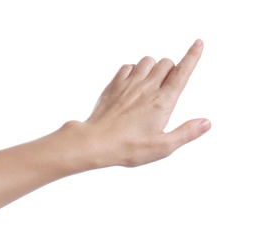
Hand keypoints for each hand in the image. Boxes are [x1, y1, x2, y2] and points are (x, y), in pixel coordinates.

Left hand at [80, 39, 210, 167]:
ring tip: (150, 84)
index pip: (182, 72)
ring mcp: (129, 84)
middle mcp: (147, 87)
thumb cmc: (129, 147)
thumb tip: (206, 122)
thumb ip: (186, 133)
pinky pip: (128, 66)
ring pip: (147, 60)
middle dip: (171, 69)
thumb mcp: (163, 146)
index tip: (198, 44)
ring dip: (153, 67)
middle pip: (166, 63)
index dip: (192, 57)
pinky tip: (133, 83)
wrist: (97, 141)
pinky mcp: (114, 85)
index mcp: (162, 101)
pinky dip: (134, 69)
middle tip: (166, 87)